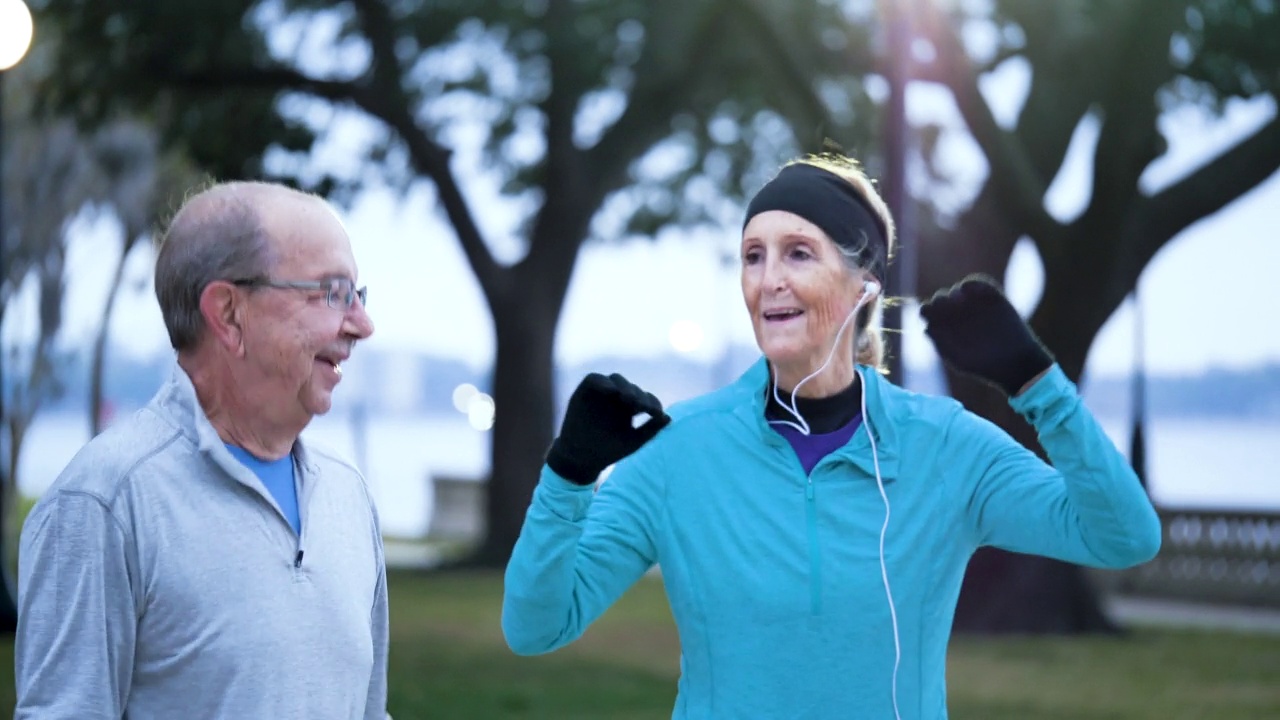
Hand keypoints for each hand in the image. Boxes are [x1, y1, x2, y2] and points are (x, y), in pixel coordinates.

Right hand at [546, 373, 670, 484]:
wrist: (581, 460)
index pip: (645, 398)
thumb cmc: (608, 452)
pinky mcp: (584, 392)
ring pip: (615, 380)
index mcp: (630, 408)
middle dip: (639, 395)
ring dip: (624, 386)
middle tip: (642, 406)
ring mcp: (600, 394)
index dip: (653, 403)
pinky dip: (602, 381)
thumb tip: (669, 417)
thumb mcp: (633, 441)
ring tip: (629, 399)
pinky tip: (611, 390)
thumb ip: (650, 429)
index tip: (656, 413)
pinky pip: (593, 379)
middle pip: (631, 387)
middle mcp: (616, 398)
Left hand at [919, 275, 1053, 396]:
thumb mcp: (959, 359)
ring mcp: (974, 304)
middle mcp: (958, 314)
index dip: (928, 311)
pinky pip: (976, 282)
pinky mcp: (991, 296)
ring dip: (954, 293)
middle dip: (940, 302)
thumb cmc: (984, 365)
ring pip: (956, 290)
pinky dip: (970, 284)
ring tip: (959, 302)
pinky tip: (968, 291)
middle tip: (946, 308)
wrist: (1014, 360)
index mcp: (946, 327)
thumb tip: (928, 327)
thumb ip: (941, 343)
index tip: (934, 318)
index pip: (928, 311)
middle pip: (940, 298)